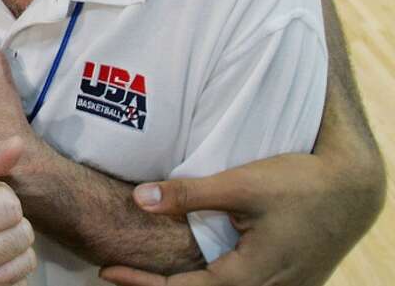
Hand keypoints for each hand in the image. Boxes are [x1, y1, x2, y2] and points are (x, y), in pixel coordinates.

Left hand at [99, 154, 371, 285]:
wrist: (352, 190)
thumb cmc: (297, 184)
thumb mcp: (239, 185)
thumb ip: (189, 195)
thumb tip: (139, 199)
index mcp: (249, 276)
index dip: (142, 283)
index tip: (107, 271)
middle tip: (120, 275)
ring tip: (148, 275)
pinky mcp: (289, 281)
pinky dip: (211, 283)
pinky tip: (193, 271)